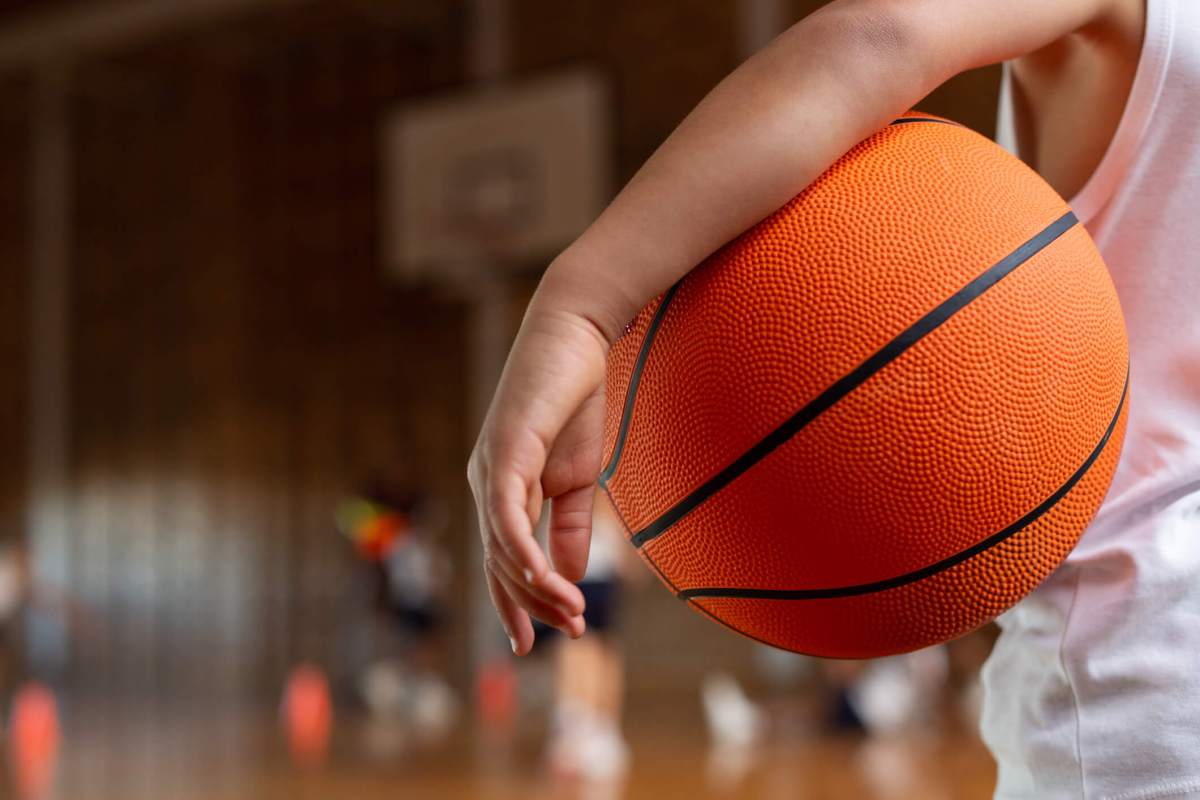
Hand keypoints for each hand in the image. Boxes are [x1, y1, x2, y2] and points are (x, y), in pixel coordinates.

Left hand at [468, 271, 619, 654]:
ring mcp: (489, 467)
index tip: (536, 643)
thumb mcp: (578, 476)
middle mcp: (485, 483)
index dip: (514, 604)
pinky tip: (542, 575)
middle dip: (533, 603)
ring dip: (536, 585)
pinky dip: (521, 548)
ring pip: (502, 545)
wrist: (576, 339)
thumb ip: (570, 524)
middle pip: (499, 562)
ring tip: (570, 612)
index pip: (500, 560)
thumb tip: (570, 574)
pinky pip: (506, 512)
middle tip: (572, 631)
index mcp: (501, 489)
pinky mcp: (505, 450)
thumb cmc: (574, 400)